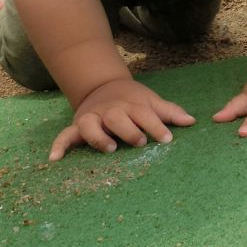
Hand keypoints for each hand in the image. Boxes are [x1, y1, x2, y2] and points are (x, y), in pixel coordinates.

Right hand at [48, 79, 195, 161]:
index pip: (145, 114)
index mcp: (131, 104)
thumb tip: (192, 121)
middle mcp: (111, 110)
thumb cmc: (132, 100)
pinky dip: (59, 146)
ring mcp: (93, 117)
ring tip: (109, 149)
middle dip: (128, 130)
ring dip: (98, 137)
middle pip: (118, 118)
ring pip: (91, 125)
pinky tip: (54, 160)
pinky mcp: (78, 126)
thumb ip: (169, 112)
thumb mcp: (150, 101)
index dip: (157, 126)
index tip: (168, 139)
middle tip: (140, 143)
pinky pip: (65, 135)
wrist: (103, 86)